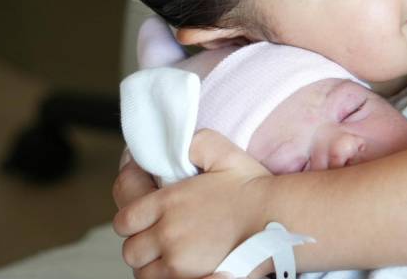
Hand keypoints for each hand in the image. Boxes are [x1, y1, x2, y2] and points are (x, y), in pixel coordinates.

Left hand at [113, 130, 272, 278]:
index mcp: (169, 203)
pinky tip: (182, 266)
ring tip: (171, 253)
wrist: (280, 221)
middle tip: (159, 234)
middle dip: (142, 242)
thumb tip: (178, 145)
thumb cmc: (256, 189)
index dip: (132, 217)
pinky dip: (167, 277)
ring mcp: (178, 262)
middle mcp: (167, 234)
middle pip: (132, 249)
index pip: (125, 218)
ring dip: (152, 263)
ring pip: (143, 271)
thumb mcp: (225, 153)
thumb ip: (197, 142)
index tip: (144, 213)